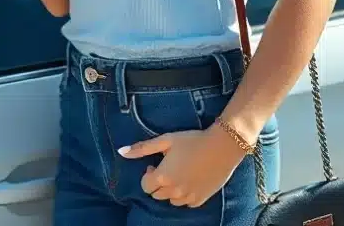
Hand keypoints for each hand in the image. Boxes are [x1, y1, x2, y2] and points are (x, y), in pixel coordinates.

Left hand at [118, 126, 247, 207]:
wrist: (222, 146)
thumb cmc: (192, 140)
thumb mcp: (165, 140)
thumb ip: (142, 148)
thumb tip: (121, 151)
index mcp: (162, 177)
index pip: (145, 186)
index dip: (148, 174)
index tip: (156, 163)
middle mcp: (173, 191)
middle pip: (157, 194)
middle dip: (158, 183)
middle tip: (168, 167)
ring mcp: (188, 198)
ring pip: (171, 201)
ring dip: (171, 190)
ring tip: (180, 173)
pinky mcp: (200, 200)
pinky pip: (186, 203)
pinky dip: (185, 195)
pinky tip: (191, 180)